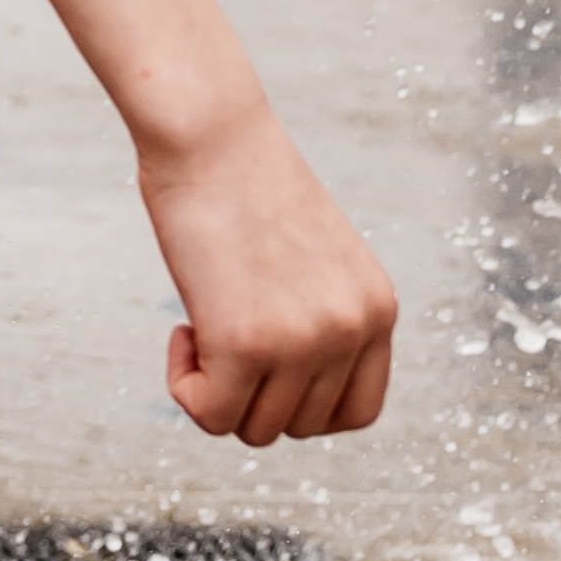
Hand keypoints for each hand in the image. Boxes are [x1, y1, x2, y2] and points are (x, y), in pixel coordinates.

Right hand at [140, 105, 397, 446]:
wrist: (211, 132)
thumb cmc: (245, 184)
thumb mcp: (312, 261)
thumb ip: (318, 320)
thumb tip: (284, 388)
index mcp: (378, 308)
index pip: (356, 412)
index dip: (299, 400)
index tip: (264, 359)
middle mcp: (352, 329)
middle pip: (300, 426)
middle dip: (252, 393)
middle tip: (221, 329)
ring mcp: (303, 340)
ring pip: (254, 428)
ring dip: (217, 389)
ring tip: (201, 321)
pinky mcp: (244, 342)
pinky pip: (209, 413)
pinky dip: (185, 386)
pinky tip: (181, 328)